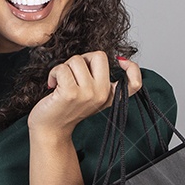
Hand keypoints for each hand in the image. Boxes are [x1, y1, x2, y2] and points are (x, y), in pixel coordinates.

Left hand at [27, 51, 141, 137]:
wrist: (50, 129)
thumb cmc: (66, 108)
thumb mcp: (90, 96)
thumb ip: (100, 80)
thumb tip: (101, 57)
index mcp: (109, 96)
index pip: (134, 83)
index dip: (133, 68)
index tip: (121, 61)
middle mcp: (102, 95)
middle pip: (99, 55)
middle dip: (83, 59)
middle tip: (74, 74)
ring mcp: (88, 94)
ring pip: (77, 60)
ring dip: (64, 67)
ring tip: (61, 82)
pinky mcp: (70, 93)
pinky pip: (62, 68)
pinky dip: (54, 72)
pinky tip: (53, 84)